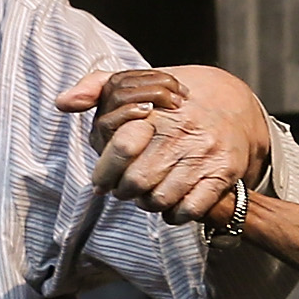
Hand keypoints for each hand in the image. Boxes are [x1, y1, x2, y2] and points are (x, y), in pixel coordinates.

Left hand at [55, 64, 270, 226]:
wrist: (236, 105)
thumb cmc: (173, 100)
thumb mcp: (137, 84)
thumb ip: (95, 87)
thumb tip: (62, 103)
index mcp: (157, 109)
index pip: (122, 146)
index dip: (105, 171)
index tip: (102, 181)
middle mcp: (181, 131)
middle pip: (136, 182)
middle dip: (124, 192)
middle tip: (126, 189)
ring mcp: (203, 154)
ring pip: (159, 200)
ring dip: (148, 204)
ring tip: (149, 194)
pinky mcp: (223, 174)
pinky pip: (189, 210)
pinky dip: (175, 215)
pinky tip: (172, 203)